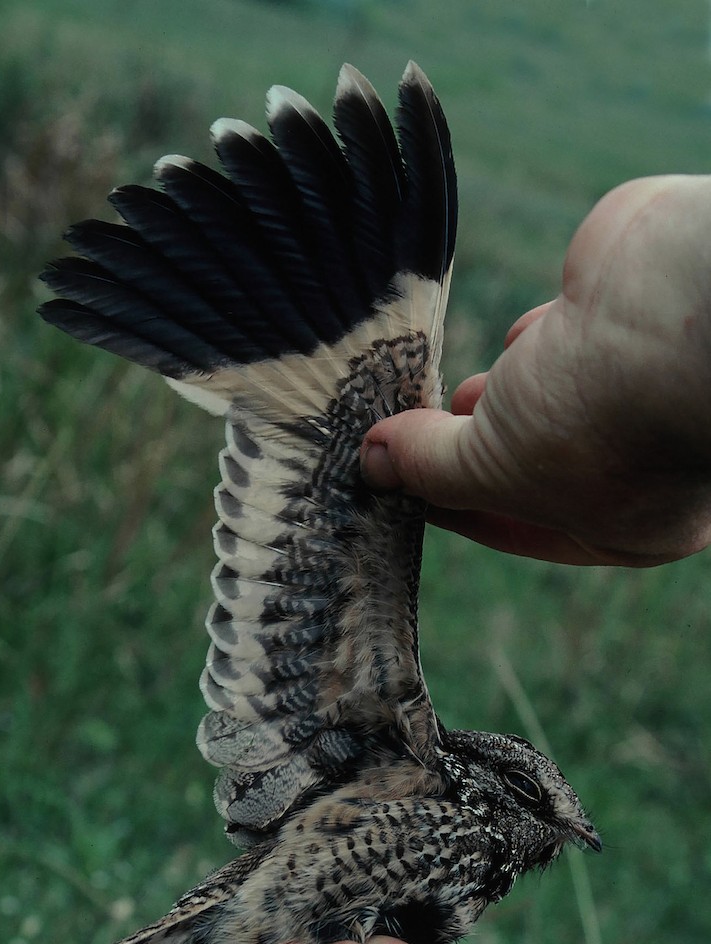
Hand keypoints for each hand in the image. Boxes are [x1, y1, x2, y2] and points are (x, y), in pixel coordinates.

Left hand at [361, 175, 710, 565]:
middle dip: (471, 450)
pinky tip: (517, 338)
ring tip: (455, 393)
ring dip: (497, 394)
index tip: (400, 493)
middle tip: (413, 438)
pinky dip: (531, 339)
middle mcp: (642, 464)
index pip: (525, 531)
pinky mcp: (619, 321)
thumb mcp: (496, 466)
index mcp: (633, 527)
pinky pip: (560, 338)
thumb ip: (431, 468)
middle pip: (532, 464)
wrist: (677, 305)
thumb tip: (374, 466)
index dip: (458, 513)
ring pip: (544, 399)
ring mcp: (635, 385)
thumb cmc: (599, 417)